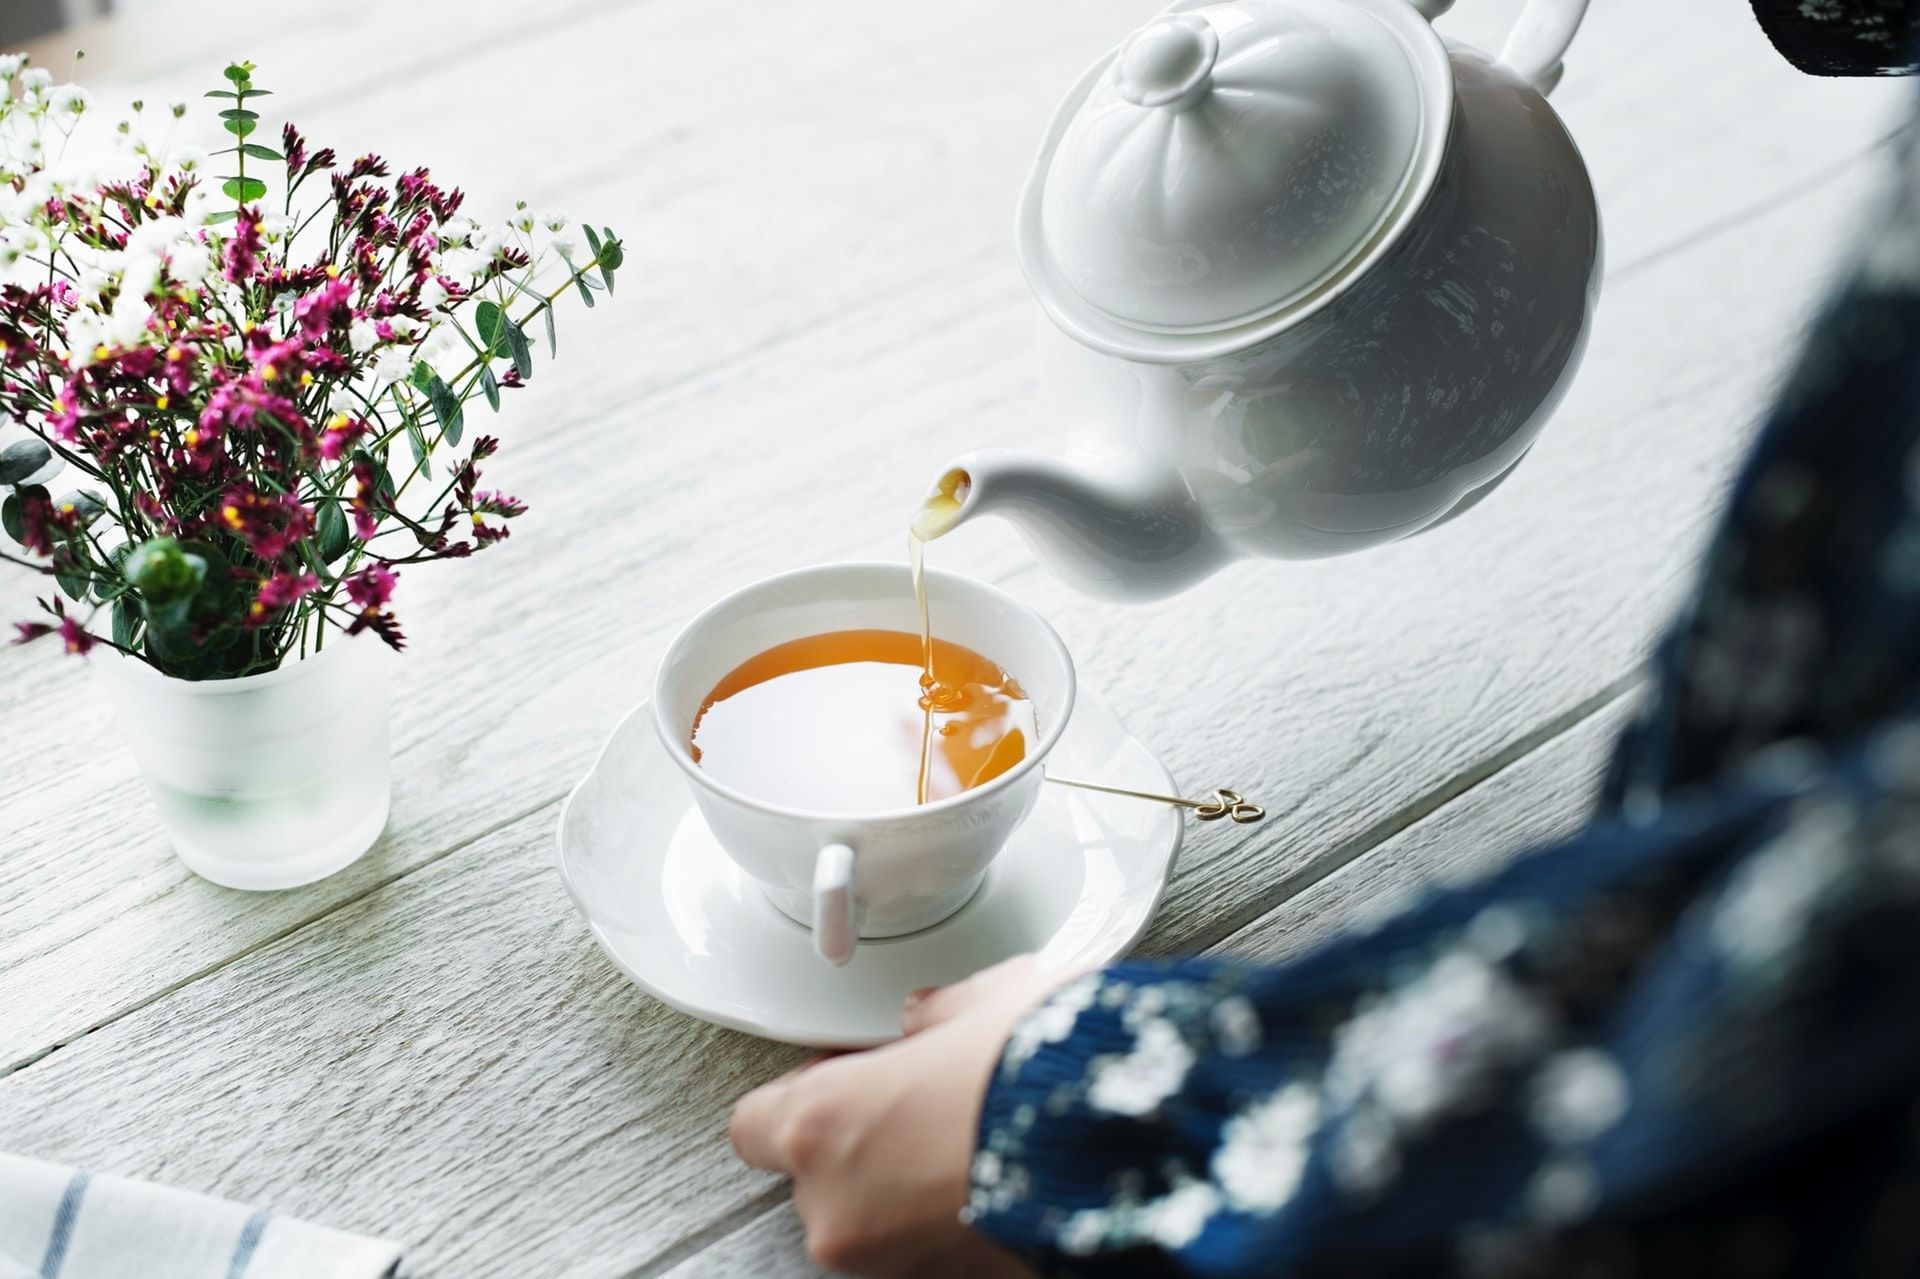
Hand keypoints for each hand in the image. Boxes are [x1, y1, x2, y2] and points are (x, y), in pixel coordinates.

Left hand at [729, 955, 1072, 1276]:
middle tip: (926, 1107)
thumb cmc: (1046, 1067)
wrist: (1128, 1139)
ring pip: (876, 1223)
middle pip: (816, 1180)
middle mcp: (839, 1210)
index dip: (805, 1096)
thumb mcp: (986, 1003)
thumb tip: (930, 1019)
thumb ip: (935, 1016)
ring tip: (979, 1142)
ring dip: (911, 1192)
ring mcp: (893, 1265)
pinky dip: (958, 1222)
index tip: (847, 1076)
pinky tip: (1004, 1179)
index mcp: (819, 1125)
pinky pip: (934, 1250)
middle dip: (866, 1148)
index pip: (754, 1125)